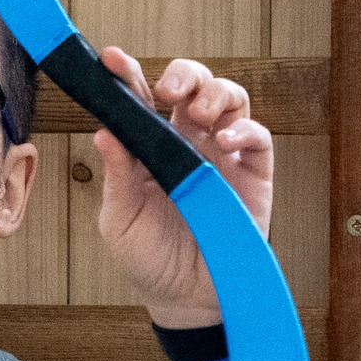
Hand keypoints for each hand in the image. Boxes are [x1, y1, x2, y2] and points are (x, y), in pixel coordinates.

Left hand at [91, 49, 273, 325]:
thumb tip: (103, 133)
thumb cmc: (148, 257)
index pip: (141, 100)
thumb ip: (116, 177)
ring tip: (199, 113)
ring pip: (229, 100)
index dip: (129, 75)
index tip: (112, 59)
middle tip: (171, 88)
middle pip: (193, 86)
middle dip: (184, 74)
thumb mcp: (120, 220)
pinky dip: (245, 130)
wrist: (185, 300)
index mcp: (149, 147)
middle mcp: (187, 143)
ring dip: (215, 93)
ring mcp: (222, 156)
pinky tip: (226, 141)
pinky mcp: (253, 176)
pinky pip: (257, 138)